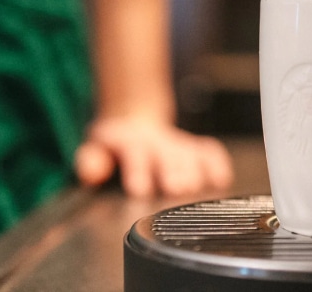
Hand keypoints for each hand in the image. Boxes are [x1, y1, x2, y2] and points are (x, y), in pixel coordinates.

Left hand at [74, 116, 233, 197]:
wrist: (134, 121)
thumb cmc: (115, 144)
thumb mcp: (95, 147)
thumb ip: (91, 160)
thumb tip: (92, 173)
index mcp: (132, 142)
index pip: (135, 153)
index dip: (138, 170)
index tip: (139, 188)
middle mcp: (159, 143)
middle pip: (168, 156)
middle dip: (172, 171)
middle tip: (175, 187)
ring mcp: (179, 145)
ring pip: (191, 156)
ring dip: (195, 171)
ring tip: (195, 187)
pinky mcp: (196, 147)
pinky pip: (211, 152)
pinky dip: (217, 164)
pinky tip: (220, 180)